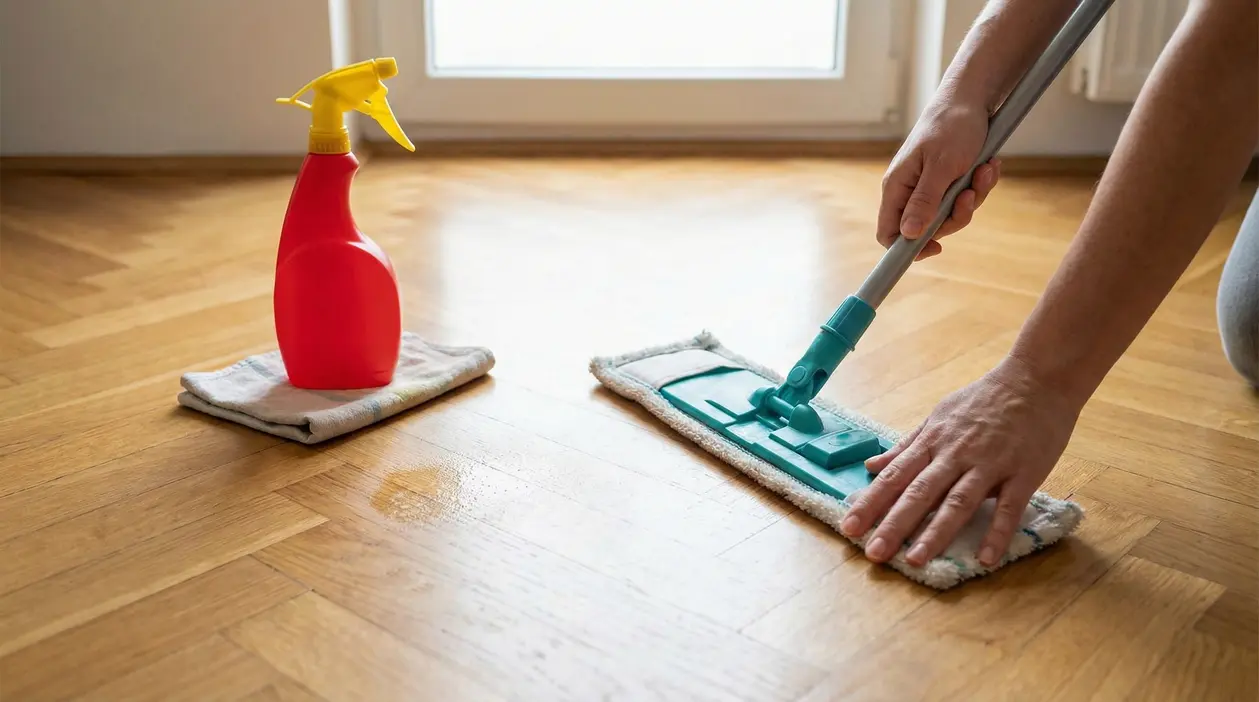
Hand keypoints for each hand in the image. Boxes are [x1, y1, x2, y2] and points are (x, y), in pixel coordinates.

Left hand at [839, 356, 1081, 567]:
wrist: (1037, 379)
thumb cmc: (984, 400)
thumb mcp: (939, 416)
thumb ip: (906, 445)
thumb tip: (870, 465)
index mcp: (933, 441)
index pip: (894, 476)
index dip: (871, 502)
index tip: (849, 527)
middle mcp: (956, 453)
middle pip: (920, 491)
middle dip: (894, 523)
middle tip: (874, 553)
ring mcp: (990, 463)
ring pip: (958, 501)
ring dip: (936, 532)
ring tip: (916, 560)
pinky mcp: (1023, 473)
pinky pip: (1009, 507)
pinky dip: (997, 533)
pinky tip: (985, 559)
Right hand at [877, 101, 1001, 259]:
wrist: (972, 98)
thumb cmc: (951, 127)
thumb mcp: (941, 167)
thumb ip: (924, 202)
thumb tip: (908, 235)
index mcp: (897, 187)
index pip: (889, 233)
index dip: (908, 247)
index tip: (937, 248)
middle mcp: (910, 190)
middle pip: (927, 228)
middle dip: (956, 215)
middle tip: (970, 193)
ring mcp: (930, 186)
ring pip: (951, 214)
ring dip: (974, 195)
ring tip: (984, 170)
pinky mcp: (949, 180)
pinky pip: (965, 198)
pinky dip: (980, 184)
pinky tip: (987, 165)